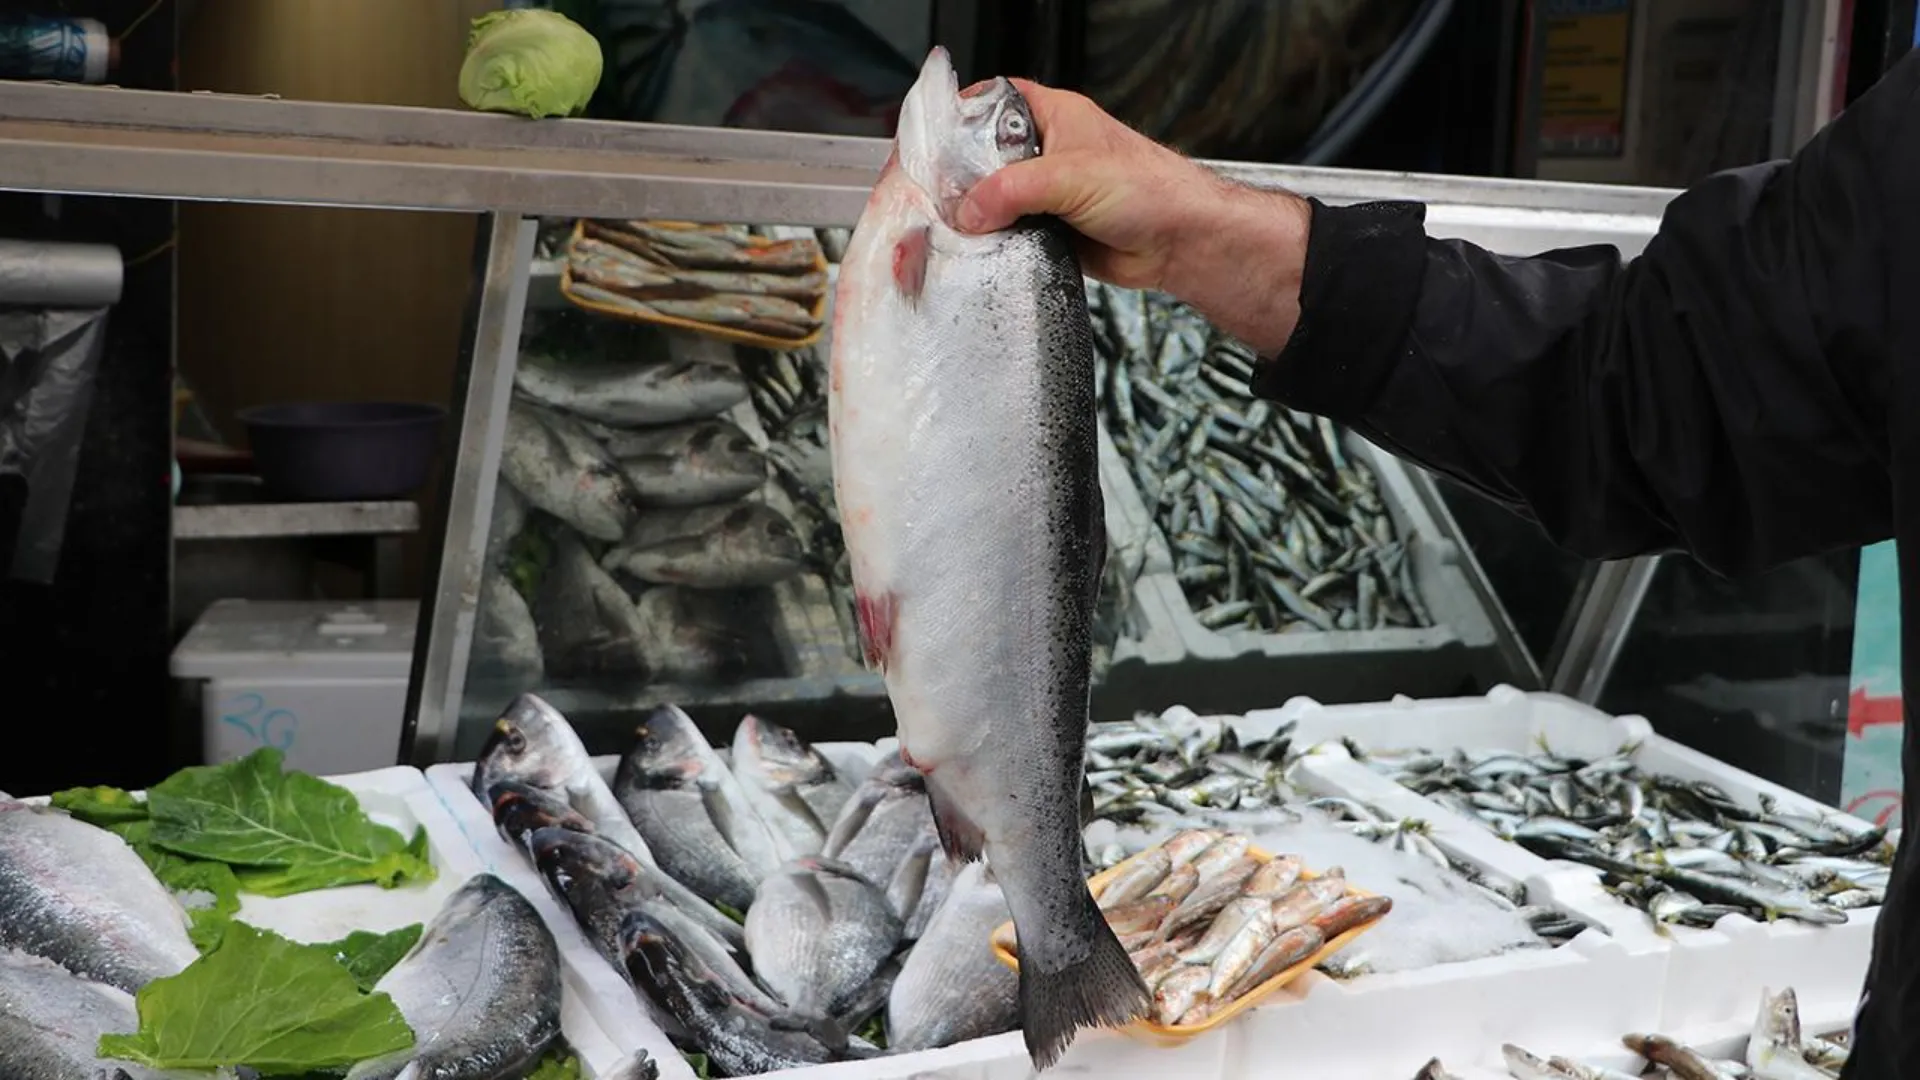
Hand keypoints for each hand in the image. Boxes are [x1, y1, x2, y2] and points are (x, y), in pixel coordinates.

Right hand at [955, 79, 1310, 355]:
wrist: (1181, 243)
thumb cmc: (1151, 190)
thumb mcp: (1070, 176)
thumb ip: (1012, 191)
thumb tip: (969, 211)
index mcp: (1054, 116)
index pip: (994, 101)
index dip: (963, 117)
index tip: (934, 140)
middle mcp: (1049, 152)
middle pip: (986, 159)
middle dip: (964, 179)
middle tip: (942, 196)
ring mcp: (1049, 194)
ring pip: (996, 202)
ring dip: (982, 218)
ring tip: (961, 227)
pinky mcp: (1051, 231)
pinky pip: (1011, 235)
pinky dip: (999, 245)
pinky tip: (988, 251)